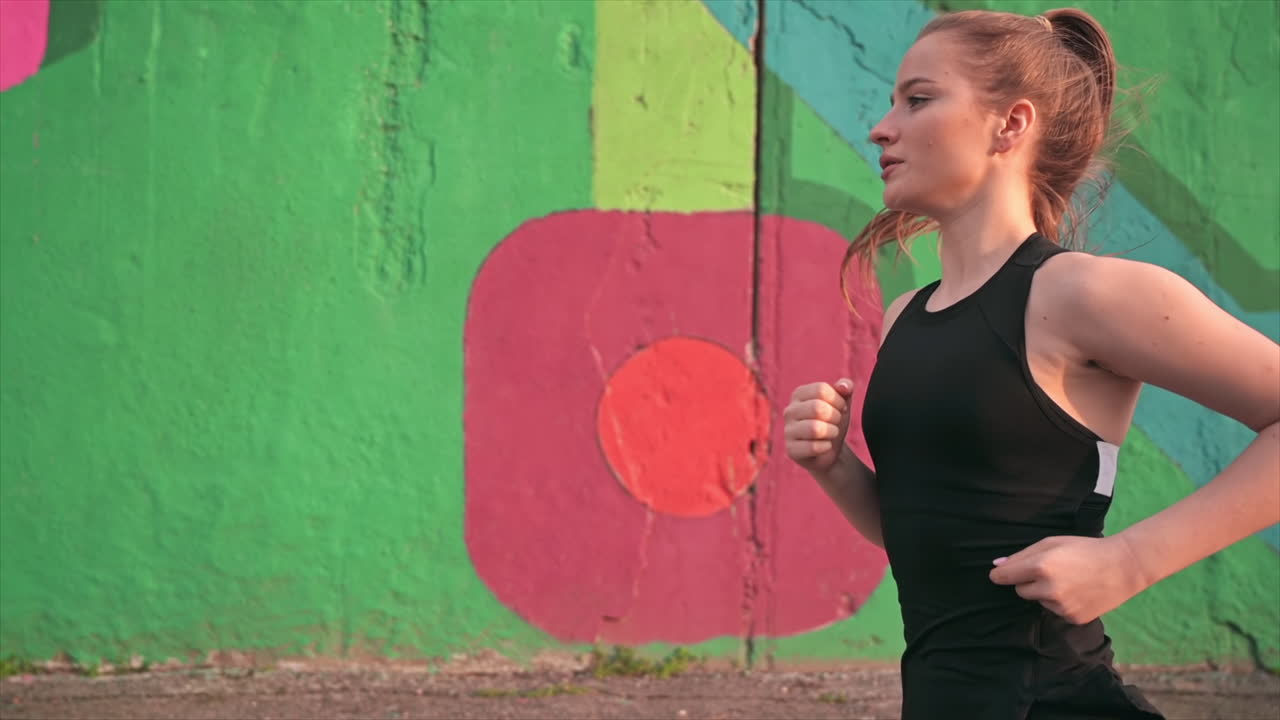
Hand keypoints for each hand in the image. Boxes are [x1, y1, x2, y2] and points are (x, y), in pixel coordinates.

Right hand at [783, 379, 854, 473]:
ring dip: (832, 432)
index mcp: (799, 394)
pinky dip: (826, 447)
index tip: (841, 408)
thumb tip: (844, 386)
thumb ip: (845, 387)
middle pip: (818, 408)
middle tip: (836, 422)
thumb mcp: (842, 402)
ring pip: (815, 429)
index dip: (838, 400)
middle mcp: (789, 411)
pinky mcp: (791, 450)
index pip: (821, 390)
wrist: (829, 450)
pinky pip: (813, 447)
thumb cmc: (833, 421)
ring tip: (831, 434)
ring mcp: (788, 431)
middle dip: (835, 417)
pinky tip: (825, 446)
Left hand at [988, 535, 1148, 624]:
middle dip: (1028, 581)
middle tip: (1050, 570)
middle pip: (1020, 590)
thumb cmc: (1085, 549)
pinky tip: (1077, 591)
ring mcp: (1061, 606)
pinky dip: (1060, 602)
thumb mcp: (1052, 543)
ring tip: (1069, 580)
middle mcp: (1048, 589)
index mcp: (1041, 566)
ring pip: (1038, 601)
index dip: (1000, 575)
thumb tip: (997, 566)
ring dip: (1045, 592)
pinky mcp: (1072, 618)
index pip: (1004, 577)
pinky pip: (1054, 610)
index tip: (999, 574)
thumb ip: (1022, 555)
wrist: (1123, 567)